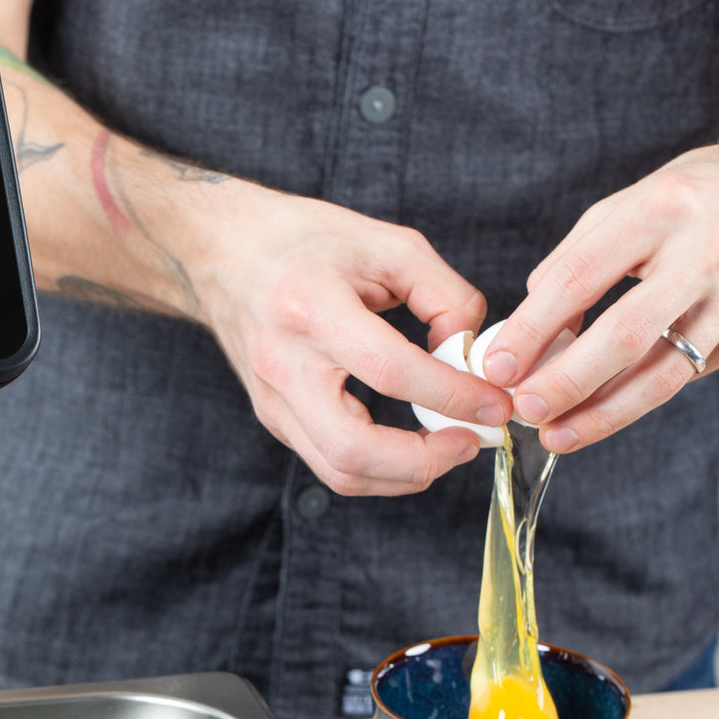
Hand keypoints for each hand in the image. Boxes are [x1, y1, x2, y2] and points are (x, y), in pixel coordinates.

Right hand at [194, 185, 511, 494]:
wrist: (223, 255)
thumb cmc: (305, 242)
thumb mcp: (387, 244)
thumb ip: (443, 295)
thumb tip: (472, 355)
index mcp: (310, 309)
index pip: (389, 372)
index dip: (452, 396)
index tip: (495, 404)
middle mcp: (283, 365)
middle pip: (353, 449)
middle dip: (424, 461)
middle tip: (470, 442)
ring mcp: (272, 401)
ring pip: (340, 472)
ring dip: (404, 475)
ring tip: (448, 448)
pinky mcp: (274, 419)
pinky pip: (331, 464)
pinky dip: (380, 468)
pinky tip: (412, 446)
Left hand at [478, 138, 718, 452]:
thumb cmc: (693, 198)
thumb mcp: (630, 204)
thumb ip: (574, 260)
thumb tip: (528, 328)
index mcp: (660, 208)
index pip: (579, 278)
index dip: (531, 329)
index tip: (497, 366)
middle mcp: (705, 251)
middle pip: (624, 334)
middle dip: (565, 381)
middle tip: (523, 409)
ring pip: (664, 373)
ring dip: (602, 414)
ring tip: (555, 436)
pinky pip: (685, 376)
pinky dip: (635, 402)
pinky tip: (598, 417)